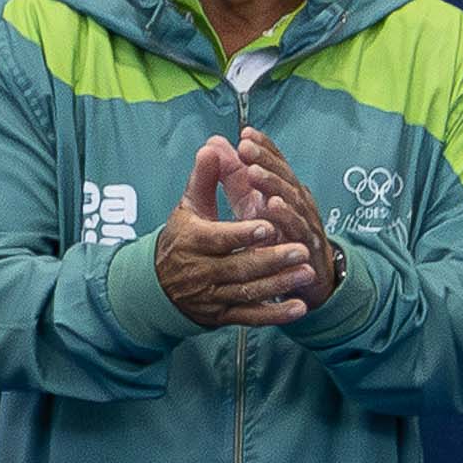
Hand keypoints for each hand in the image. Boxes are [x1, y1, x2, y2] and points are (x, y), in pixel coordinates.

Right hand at [153, 137, 316, 328]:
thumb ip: (205, 178)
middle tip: (301, 249)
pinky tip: (299, 308)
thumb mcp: (188, 208)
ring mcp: (212, 295)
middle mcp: (200, 272)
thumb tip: (213, 146)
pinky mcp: (221, 314)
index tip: (267, 227)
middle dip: (271, 260)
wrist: (156, 287)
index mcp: (192, 242)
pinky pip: (249, 317)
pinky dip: (274, 315)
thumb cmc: (181, 240)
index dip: (242, 235)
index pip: (218, 239)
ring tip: (307, 272)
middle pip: (238, 267)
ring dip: (279, 284)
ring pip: (247, 292)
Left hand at [229, 125, 343, 307]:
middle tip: (245, 147)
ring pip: (291, 198)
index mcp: (283, 190)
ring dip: (273, 184)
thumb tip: (214, 143)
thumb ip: (233, 177)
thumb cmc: (275, 236)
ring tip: (254, 172)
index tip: (245, 133)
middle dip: (265, 160)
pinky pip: (297, 228)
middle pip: (283, 176)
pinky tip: (272, 206)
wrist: (308, 275)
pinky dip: (286, 216)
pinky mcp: (307, 244)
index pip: (275, 164)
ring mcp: (304, 221)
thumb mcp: (249, 204)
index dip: (263, 148)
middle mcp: (297, 201)